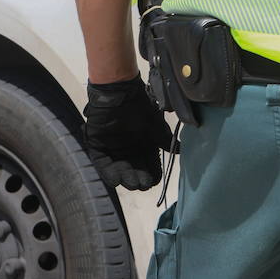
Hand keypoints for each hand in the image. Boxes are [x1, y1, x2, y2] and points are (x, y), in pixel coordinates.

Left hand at [82, 74, 174, 190]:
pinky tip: (116, 181)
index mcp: (144, 146)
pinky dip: (108, 173)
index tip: (153, 182)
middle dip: (138, 179)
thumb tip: (180, 151)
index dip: (151, 176)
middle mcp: (129, 151)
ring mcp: (113, 149)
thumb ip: (165, 140)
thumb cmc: (140, 108)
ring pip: (119, 170)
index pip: (149, 167)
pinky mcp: (98, 147)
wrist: (120, 94)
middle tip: (141, 184)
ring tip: (131, 184)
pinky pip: (102, 164)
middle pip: (134, 171)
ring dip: (125, 178)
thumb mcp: (156, 126)